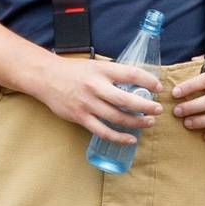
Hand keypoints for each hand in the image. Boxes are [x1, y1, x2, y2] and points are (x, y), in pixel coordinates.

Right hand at [34, 57, 163, 145]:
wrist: (46, 78)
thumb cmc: (73, 71)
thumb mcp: (95, 66)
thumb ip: (113, 74)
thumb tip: (137, 84)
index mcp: (102, 70)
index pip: (131, 74)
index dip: (148, 81)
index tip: (158, 87)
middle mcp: (95, 86)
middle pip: (126, 100)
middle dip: (146, 106)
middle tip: (158, 109)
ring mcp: (87, 104)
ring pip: (117, 117)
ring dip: (136, 122)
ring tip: (149, 122)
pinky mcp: (80, 117)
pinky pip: (103, 131)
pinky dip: (118, 137)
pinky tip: (130, 139)